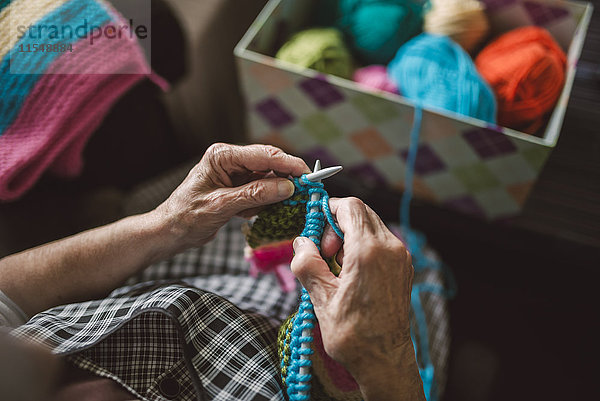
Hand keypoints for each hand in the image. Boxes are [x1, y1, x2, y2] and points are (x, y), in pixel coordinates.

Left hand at [156, 143, 309, 248]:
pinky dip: (264, 203)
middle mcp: (231, 160)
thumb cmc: (187, 216)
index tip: (309, 175)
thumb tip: (286, 187)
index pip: (263, 155)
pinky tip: (248, 215)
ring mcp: (236, 173)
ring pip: (269, 179)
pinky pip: (262, 191)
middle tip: (304, 193)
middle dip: (286, 179)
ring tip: (264, 210)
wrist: (171, 232)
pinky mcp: (239, 187)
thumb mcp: (221, 206)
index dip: (289, 164)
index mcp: (222, 156)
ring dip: (274, 195)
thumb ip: (255, 195)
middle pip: (270, 164)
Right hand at [291, 197, 424, 400]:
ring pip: (371, 225)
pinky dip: (362, 246)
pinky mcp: (403, 267)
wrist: (384, 360)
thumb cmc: (354, 335)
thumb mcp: (321, 298)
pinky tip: (350, 272)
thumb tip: (301, 243)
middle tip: (323, 253)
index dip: (328, 212)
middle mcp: (390, 248)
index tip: (315, 234)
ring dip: (349, 236)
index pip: (350, 206)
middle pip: (361, 212)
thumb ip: (307, 263)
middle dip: (337, 225)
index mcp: (369, 252)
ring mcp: (401, 257)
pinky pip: (380, 241)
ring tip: (335, 267)